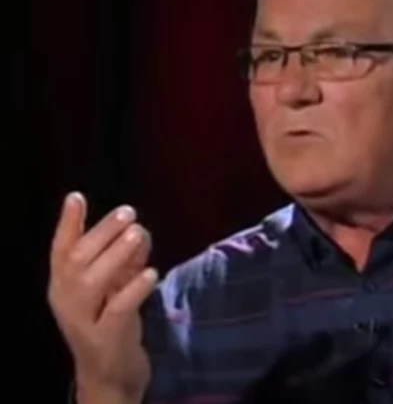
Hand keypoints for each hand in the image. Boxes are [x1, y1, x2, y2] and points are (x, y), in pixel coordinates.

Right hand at [47, 192, 156, 402]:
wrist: (111, 376)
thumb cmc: (112, 324)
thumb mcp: (113, 289)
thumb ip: (123, 261)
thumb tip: (138, 229)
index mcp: (64, 286)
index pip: (60, 251)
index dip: (67, 223)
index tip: (76, 197)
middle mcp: (67, 301)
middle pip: (76, 260)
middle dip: (102, 232)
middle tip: (128, 212)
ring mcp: (84, 321)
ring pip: (91, 282)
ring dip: (116, 254)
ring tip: (139, 233)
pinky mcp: (106, 338)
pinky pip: (118, 309)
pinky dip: (134, 289)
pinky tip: (151, 272)